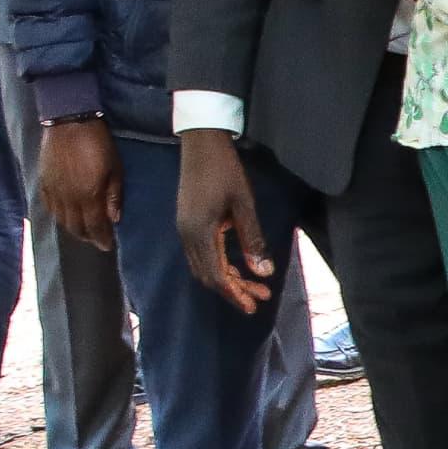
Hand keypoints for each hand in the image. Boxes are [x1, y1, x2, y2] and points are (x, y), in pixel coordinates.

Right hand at [38, 116, 121, 249]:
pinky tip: (66, 215)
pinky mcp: (43, 181)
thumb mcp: (115, 168)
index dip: (102, 239)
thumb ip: (113, 195)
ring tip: (83, 230)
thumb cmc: (98, 143)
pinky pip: (49, 207)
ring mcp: (53, 190)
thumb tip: (114, 219)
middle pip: (76, 227)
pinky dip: (58, 215)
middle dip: (88, 236)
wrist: (69, 121)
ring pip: (61, 219)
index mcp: (88, 195)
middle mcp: (68, 198)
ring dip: (73, 228)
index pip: (95, 226)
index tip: (108, 245)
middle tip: (97, 238)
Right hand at [176, 128, 277, 317]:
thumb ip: (253, 240)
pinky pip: (200, 254)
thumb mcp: (244, 205)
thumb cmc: (225, 170)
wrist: (201, 142)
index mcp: (200, 232)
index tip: (254, 306)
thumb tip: (263, 273)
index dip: (235, 294)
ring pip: (203, 266)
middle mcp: (187, 235)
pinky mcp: (187, 222)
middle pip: (208, 275)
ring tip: (254, 285)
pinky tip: (237, 266)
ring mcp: (184, 229)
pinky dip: (218, 265)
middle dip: (234, 290)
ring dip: (227, 279)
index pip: (216, 276)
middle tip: (259, 298)